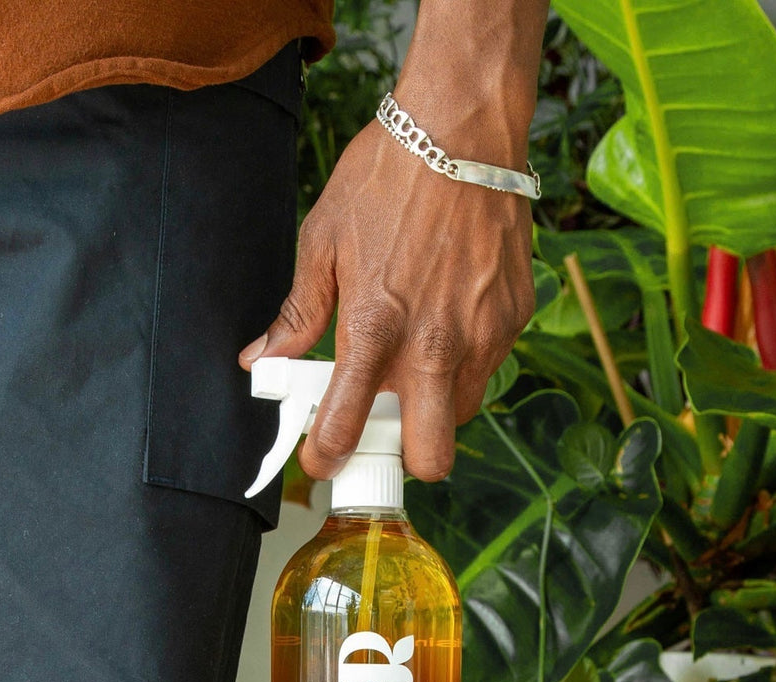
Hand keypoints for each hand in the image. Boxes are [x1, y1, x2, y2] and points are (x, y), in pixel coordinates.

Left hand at [238, 105, 536, 481]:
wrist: (462, 128)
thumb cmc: (387, 177)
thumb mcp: (323, 241)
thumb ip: (297, 313)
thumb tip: (262, 358)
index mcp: (374, 329)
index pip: (345, 428)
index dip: (326, 457)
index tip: (321, 459)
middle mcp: (434, 345)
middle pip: (431, 457)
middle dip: (405, 455)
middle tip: (385, 424)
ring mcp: (482, 334)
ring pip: (462, 413)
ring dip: (436, 406)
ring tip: (415, 362)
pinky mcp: (514, 316)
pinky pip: (490, 365)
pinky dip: (467, 359)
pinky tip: (448, 318)